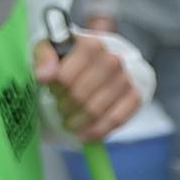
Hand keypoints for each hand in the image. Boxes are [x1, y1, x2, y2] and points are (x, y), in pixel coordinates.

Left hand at [36, 28, 141, 143]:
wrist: (98, 61)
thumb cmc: (70, 57)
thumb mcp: (50, 48)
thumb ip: (44, 58)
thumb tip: (43, 76)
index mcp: (90, 44)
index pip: (65, 77)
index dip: (55, 90)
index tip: (52, 91)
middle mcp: (112, 60)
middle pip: (80, 96)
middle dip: (65, 107)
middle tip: (60, 109)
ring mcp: (126, 79)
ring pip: (96, 110)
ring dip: (78, 122)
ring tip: (69, 121)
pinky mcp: (135, 96)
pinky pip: (116, 120)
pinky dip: (97, 131)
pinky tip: (85, 135)